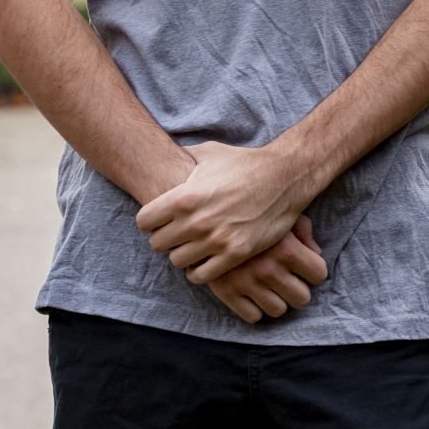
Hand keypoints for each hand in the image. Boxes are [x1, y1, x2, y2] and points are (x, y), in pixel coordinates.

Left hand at [136, 140, 309, 283]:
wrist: (285, 177)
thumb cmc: (245, 163)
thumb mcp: (210, 153)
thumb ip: (183, 157)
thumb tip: (167, 154)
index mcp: (184, 197)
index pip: (143, 222)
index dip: (151, 220)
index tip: (161, 219)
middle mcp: (196, 221)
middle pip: (157, 244)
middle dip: (166, 237)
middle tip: (179, 232)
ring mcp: (216, 240)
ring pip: (177, 261)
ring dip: (183, 254)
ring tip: (194, 245)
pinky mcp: (235, 254)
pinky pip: (201, 275)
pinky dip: (200, 270)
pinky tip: (206, 258)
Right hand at [207, 216, 328, 322]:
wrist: (206, 216)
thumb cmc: (250, 212)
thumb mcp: (281, 213)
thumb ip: (303, 231)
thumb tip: (315, 254)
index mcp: (287, 249)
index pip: (319, 274)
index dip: (313, 270)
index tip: (305, 267)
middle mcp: (269, 270)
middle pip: (302, 298)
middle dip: (297, 289)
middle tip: (287, 280)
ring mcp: (247, 284)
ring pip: (278, 310)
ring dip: (276, 300)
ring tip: (268, 286)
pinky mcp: (227, 293)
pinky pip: (252, 316)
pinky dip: (254, 308)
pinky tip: (251, 293)